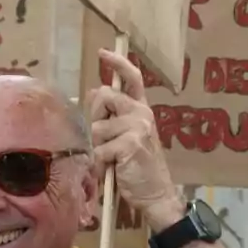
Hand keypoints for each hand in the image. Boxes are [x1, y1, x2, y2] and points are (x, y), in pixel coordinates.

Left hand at [86, 49, 183, 231]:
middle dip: (94, 117)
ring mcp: (137, 126)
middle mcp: (141, 113)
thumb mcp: (127, 138)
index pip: (132, 78)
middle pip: (103, 96)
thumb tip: (91, 97)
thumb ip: (113, 119)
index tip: (102, 53)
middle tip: (103, 140)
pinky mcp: (130, 143)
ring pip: (96, 127)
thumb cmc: (139, 168)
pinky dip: (99, 165)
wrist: (156, 194)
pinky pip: (99, 149)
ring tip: (109, 161)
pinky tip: (109, 172)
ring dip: (97, 148)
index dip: (117, 64)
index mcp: (142, 109)